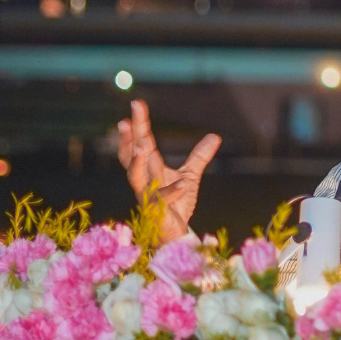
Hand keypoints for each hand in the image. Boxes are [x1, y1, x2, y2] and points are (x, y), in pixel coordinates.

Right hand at [113, 99, 220, 243]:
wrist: (176, 235)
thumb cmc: (177, 204)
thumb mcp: (190, 176)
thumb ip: (199, 156)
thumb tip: (215, 136)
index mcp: (151, 169)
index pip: (142, 142)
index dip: (138, 125)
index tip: (136, 104)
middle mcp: (145, 180)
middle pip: (131, 156)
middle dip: (128, 138)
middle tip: (126, 121)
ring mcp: (148, 197)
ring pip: (135, 178)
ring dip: (136, 163)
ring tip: (141, 147)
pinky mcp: (157, 214)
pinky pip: (162, 200)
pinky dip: (172, 191)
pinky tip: (182, 184)